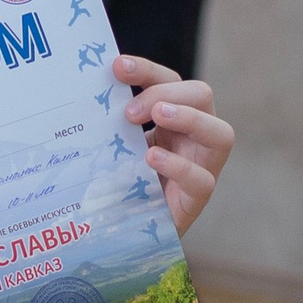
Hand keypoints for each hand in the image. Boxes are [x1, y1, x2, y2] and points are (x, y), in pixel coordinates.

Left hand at [115, 53, 232, 234]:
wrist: (123, 235)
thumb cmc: (118, 185)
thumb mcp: (115, 148)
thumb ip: (110, 125)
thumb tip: (80, 93)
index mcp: (174, 119)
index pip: (170, 82)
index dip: (147, 70)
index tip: (117, 67)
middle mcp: (194, 138)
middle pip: (202, 96)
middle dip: (166, 92)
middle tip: (130, 111)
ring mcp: (202, 169)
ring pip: (221, 134)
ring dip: (189, 118)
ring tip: (157, 116)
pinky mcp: (196, 201)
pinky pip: (202, 180)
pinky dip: (179, 165)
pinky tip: (152, 158)